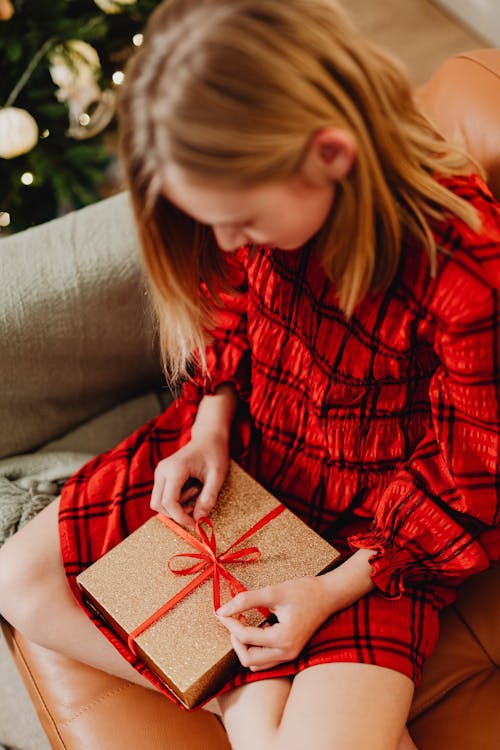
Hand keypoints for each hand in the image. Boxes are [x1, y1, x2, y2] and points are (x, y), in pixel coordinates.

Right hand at [150, 431, 228, 528]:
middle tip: (197, 508)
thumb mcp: (217, 476)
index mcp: (175, 469)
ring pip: (158, 501)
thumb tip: (199, 520)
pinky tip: (191, 489)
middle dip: (176, 513)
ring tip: (196, 492)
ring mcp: (160, 472)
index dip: (180, 517)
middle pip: (158, 504)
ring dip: (177, 506)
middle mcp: (162, 471)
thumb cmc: (215, 454)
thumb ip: (208, 498)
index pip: (169, 502)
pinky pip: (163, 495)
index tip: (195, 524)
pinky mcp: (162, 475)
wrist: (209, 438)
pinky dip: (175, 501)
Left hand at [216, 576, 331, 670]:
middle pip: (247, 658)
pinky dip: (255, 647)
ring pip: (255, 663)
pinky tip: (256, 627)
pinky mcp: (290, 653)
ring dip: (244, 645)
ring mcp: (289, 656)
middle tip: (233, 617)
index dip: (229, 623)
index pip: (245, 637)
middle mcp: (286, 653)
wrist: (329, 595)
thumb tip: (221, 610)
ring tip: (244, 621)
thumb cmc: (304, 591)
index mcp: (283, 639)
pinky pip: (264, 660)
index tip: (221, 610)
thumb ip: (245, 600)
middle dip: (235, 638)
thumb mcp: (273, 591)